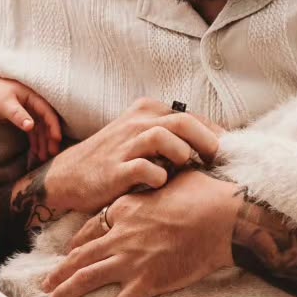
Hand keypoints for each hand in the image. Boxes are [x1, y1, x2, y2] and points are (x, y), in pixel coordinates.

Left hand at [0, 75, 63, 166]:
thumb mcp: (5, 104)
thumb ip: (18, 115)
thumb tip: (31, 126)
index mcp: (32, 97)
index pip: (47, 112)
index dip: (53, 126)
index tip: (56, 139)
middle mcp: (32, 104)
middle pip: (45, 123)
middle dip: (49, 138)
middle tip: (53, 153)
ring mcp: (27, 112)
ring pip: (39, 130)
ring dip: (42, 143)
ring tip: (43, 158)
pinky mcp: (20, 119)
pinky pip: (31, 133)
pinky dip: (34, 143)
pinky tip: (36, 155)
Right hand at [39, 97, 219, 214]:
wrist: (68, 177)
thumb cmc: (114, 159)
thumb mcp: (139, 137)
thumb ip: (170, 136)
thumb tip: (214, 147)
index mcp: (146, 111)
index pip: (192, 117)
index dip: (214, 135)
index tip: (228, 154)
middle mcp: (136, 123)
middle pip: (183, 121)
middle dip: (207, 141)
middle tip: (216, 162)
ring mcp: (124, 145)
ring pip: (164, 138)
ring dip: (181, 154)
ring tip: (186, 169)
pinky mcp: (115, 169)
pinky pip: (146, 170)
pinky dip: (159, 178)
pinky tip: (161, 185)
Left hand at [47, 167, 241, 296]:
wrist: (222, 217)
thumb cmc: (204, 194)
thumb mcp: (173, 179)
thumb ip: (161, 182)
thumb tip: (167, 174)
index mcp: (125, 208)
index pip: (92, 228)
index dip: (78, 242)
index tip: (70, 251)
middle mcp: (120, 234)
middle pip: (81, 254)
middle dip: (60, 270)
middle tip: (45, 282)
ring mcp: (130, 259)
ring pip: (88, 278)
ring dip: (66, 292)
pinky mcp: (147, 281)